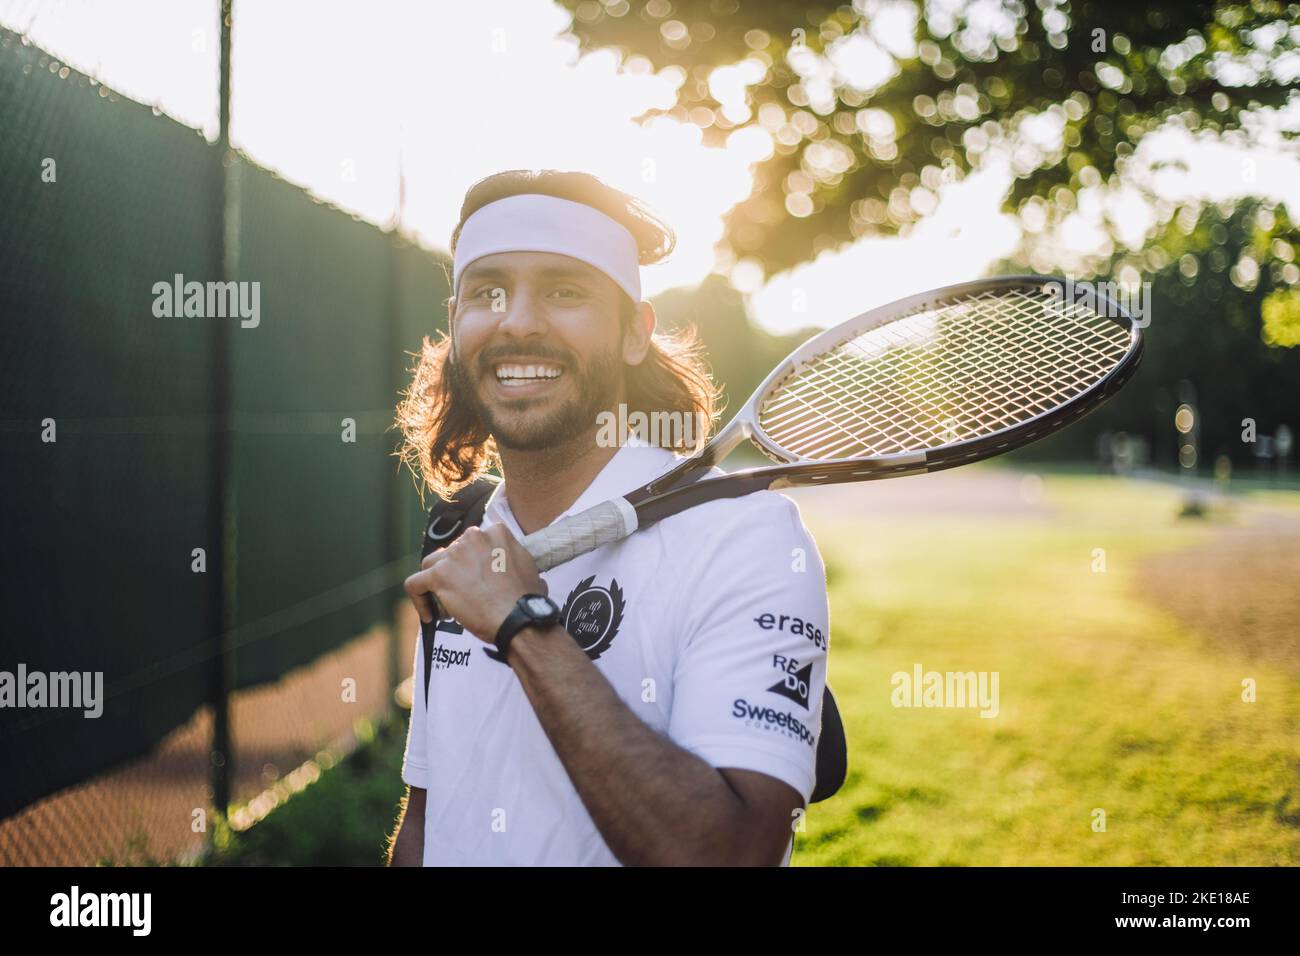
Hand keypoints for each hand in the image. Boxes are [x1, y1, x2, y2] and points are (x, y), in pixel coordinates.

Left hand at [403, 523, 546, 641]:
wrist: (519, 618)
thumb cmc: (528, 600)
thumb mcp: (529, 567)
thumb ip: (514, 558)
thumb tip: (512, 565)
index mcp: (496, 532)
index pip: (472, 543)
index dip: (472, 564)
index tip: (475, 580)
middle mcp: (473, 537)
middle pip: (451, 552)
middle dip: (454, 573)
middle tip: (464, 595)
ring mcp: (454, 555)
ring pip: (429, 565)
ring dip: (435, 582)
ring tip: (445, 604)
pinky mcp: (439, 575)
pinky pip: (414, 584)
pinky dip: (418, 600)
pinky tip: (429, 615)